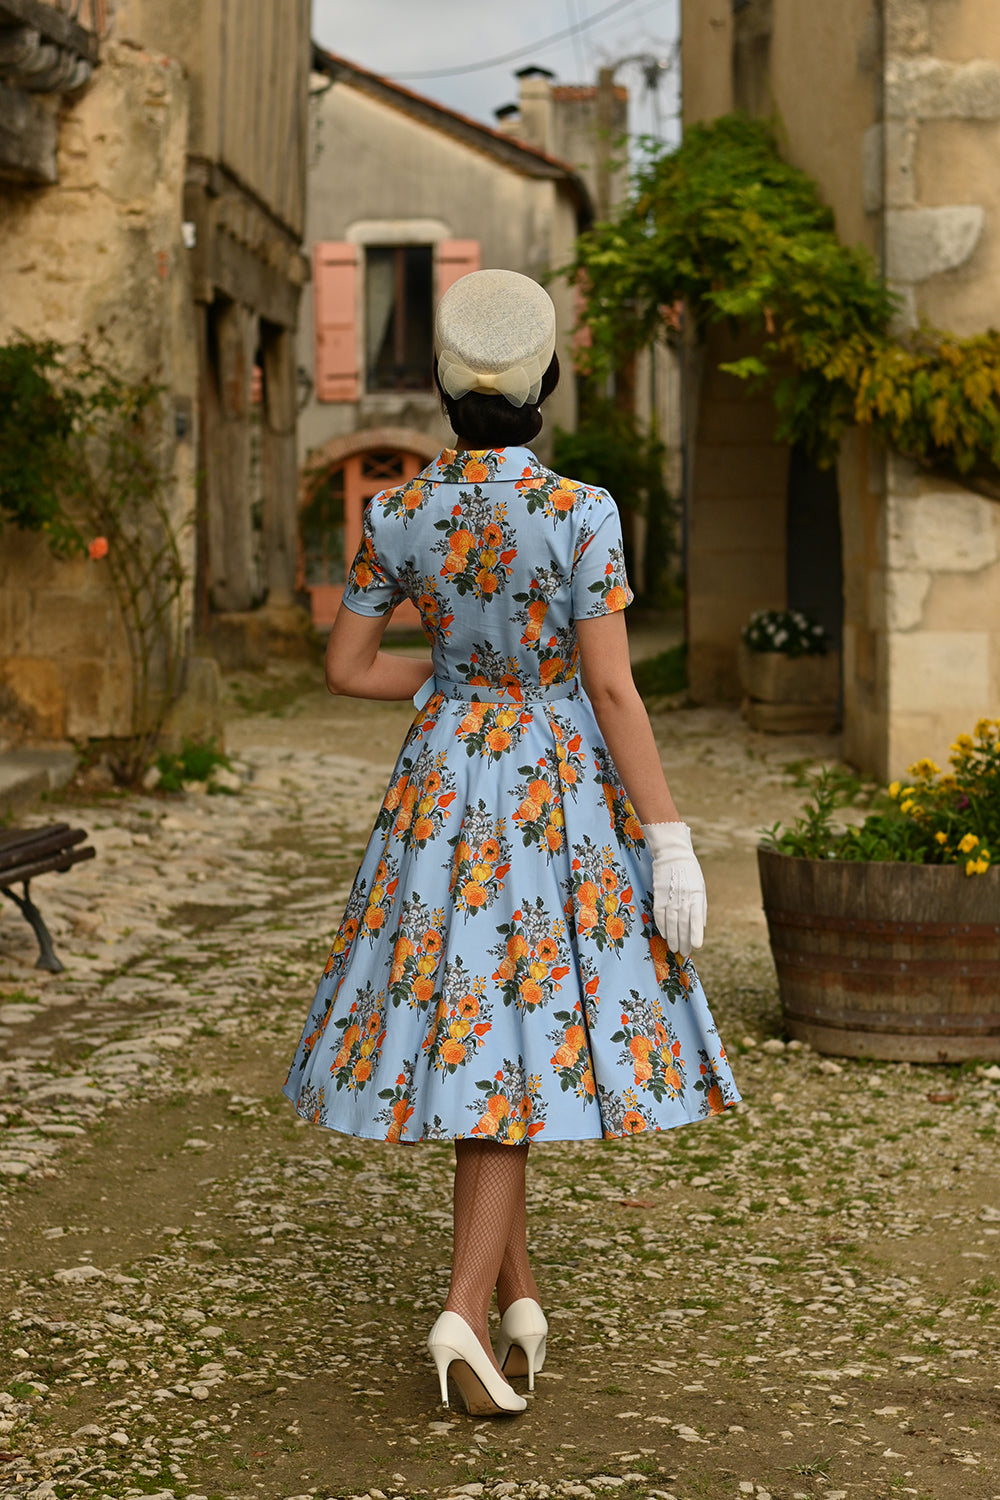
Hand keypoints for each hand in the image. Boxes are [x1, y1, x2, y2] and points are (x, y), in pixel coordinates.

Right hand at [643, 821, 706, 952]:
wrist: (672, 853)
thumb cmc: (690, 872)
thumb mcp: (700, 887)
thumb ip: (701, 907)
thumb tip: (701, 927)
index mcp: (695, 894)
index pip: (695, 918)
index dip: (695, 933)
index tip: (696, 947)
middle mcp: (683, 896)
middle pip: (682, 923)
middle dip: (683, 940)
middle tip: (683, 953)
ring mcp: (669, 895)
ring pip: (670, 921)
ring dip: (671, 936)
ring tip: (673, 948)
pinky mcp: (658, 894)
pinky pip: (659, 913)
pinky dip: (661, 925)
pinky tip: (664, 934)